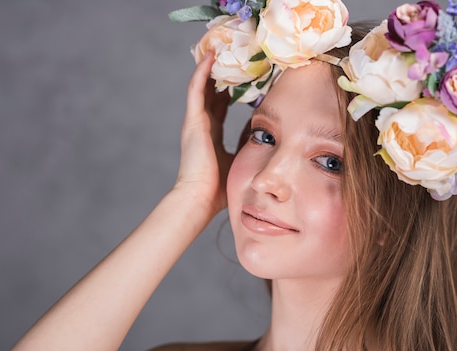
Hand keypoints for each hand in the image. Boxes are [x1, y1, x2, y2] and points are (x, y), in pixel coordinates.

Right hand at [176, 52, 232, 216]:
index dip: (230, 92)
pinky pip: (196, 89)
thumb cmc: (218, 188)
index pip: (220, 107)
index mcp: (211, 135)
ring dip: (210, 67)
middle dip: (221, 75)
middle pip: (211, 92)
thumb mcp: (238, 159)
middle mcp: (202, 125)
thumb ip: (246, 144)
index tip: (243, 79)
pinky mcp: (193, 120)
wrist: (200, 198)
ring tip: (220, 46)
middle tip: (234, 57)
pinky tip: (211, 56)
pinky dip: (202, 72)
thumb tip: (264, 132)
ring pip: (202, 85)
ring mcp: (195, 121)